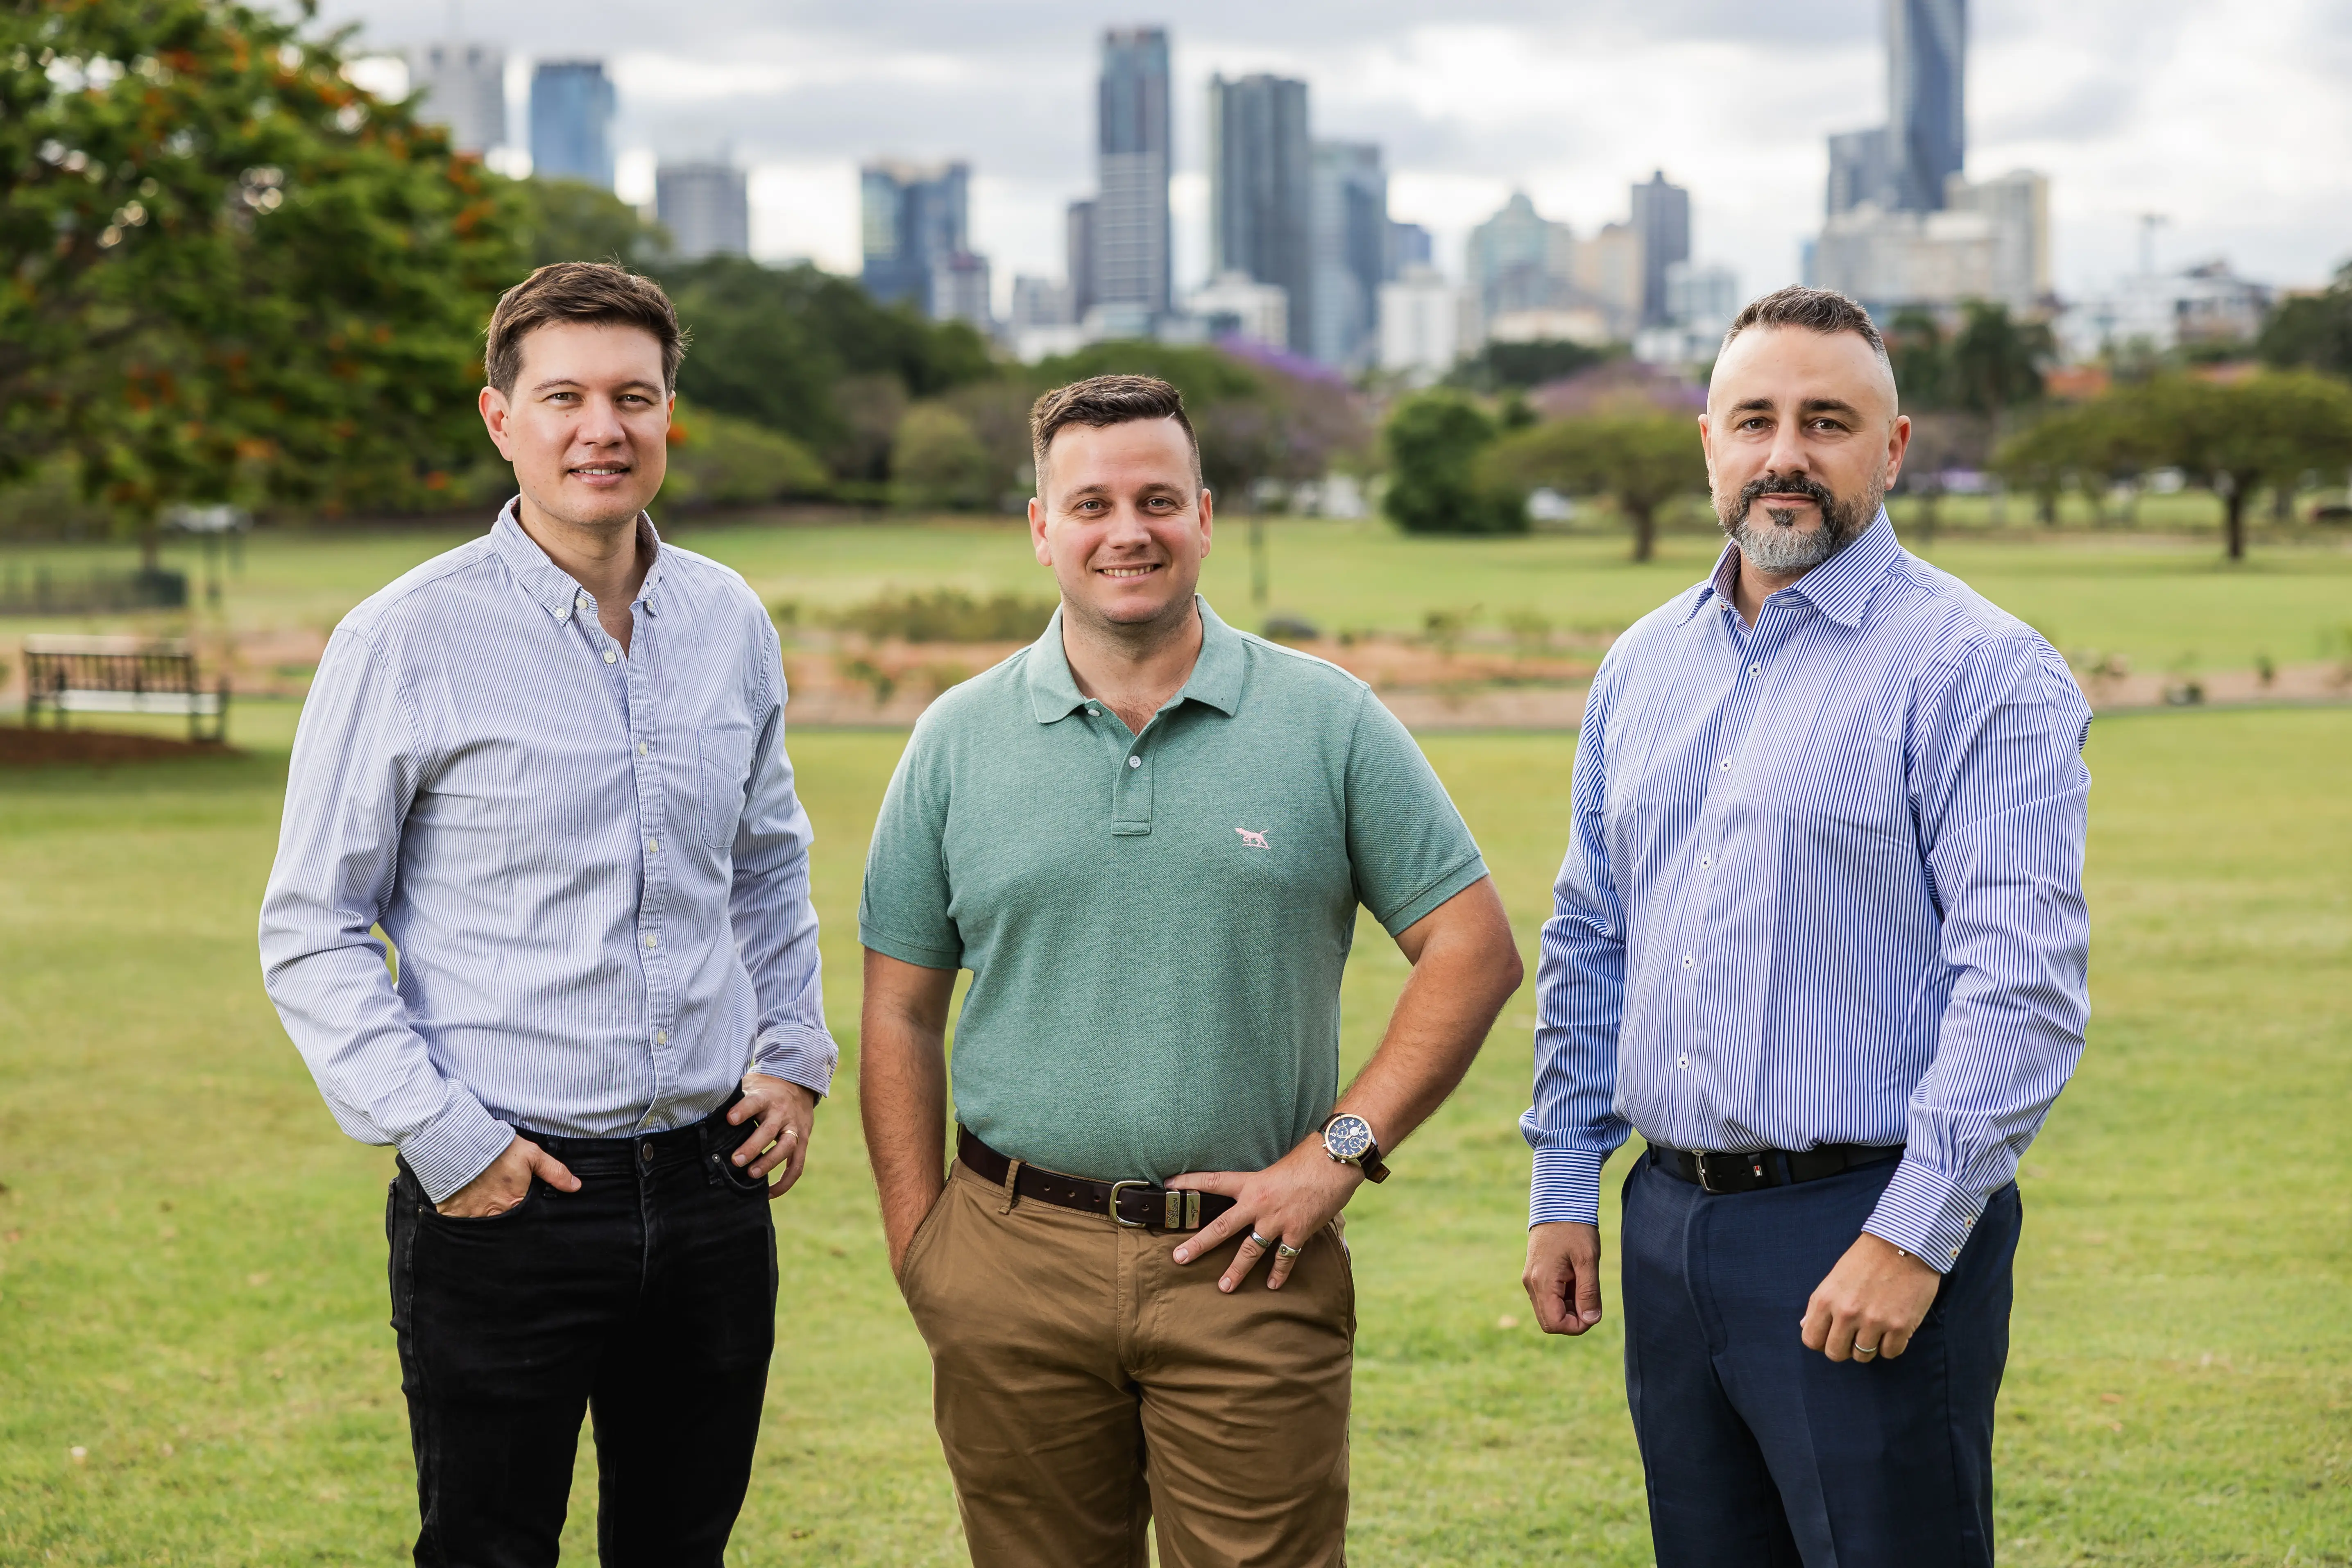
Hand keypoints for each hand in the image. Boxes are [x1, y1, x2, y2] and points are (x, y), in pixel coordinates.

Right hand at [435, 1134, 578, 1216]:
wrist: (460, 1144)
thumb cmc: (497, 1149)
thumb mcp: (532, 1155)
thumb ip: (554, 1172)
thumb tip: (575, 1186)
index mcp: (515, 1204)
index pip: (525, 1219)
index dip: (525, 1214)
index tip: (520, 1206)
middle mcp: (495, 1215)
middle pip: (504, 1224)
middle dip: (505, 1218)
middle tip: (500, 1204)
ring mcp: (472, 1217)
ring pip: (483, 1226)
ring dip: (485, 1218)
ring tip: (484, 1205)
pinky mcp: (452, 1215)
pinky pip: (461, 1224)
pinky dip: (465, 1217)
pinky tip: (467, 1207)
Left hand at [730, 1073, 818, 1198]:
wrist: (798, 1084)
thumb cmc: (763, 1089)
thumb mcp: (749, 1085)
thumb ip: (733, 1097)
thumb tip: (701, 1107)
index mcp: (765, 1097)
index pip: (754, 1102)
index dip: (742, 1110)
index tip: (729, 1120)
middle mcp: (782, 1113)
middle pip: (770, 1129)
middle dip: (754, 1146)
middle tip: (736, 1160)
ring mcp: (794, 1128)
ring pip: (786, 1147)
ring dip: (770, 1163)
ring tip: (752, 1175)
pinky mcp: (802, 1141)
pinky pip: (797, 1165)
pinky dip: (785, 1182)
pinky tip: (769, 1193)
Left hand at [1167, 1140, 1362, 1291]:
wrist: (1335, 1160)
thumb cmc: (1310, 1157)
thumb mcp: (1279, 1166)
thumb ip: (1265, 1182)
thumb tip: (1262, 1191)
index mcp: (1251, 1182)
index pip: (1212, 1181)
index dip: (1188, 1183)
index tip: (1168, 1186)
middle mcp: (1258, 1203)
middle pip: (1221, 1227)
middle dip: (1198, 1245)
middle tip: (1179, 1258)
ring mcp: (1277, 1220)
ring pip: (1249, 1250)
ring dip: (1236, 1270)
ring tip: (1223, 1287)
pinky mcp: (1297, 1231)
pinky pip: (1285, 1257)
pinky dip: (1279, 1272)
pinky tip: (1273, 1285)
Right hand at [1524, 1221, 1604, 1334]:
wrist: (1558, 1202)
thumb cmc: (1575, 1228)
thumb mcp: (1588, 1259)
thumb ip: (1589, 1292)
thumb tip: (1591, 1320)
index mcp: (1542, 1281)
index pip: (1554, 1323)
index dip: (1576, 1326)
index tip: (1593, 1311)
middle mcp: (1531, 1284)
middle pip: (1549, 1322)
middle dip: (1572, 1320)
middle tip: (1590, 1301)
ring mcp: (1531, 1279)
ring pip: (1548, 1311)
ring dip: (1569, 1309)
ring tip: (1583, 1285)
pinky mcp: (1534, 1274)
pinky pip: (1547, 1298)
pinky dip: (1563, 1299)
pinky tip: (1575, 1281)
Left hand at [1800, 1232, 1941, 1361]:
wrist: (1906, 1243)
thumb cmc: (1868, 1257)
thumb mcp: (1836, 1276)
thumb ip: (1820, 1304)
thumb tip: (1806, 1325)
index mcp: (1826, 1299)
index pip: (1811, 1339)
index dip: (1821, 1341)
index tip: (1831, 1335)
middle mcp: (1846, 1313)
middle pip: (1836, 1353)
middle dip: (1844, 1348)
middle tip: (1854, 1335)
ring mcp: (1874, 1322)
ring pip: (1863, 1356)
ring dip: (1868, 1346)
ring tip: (1875, 1328)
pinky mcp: (1900, 1327)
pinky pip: (1890, 1353)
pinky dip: (1891, 1345)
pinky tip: (1893, 1328)